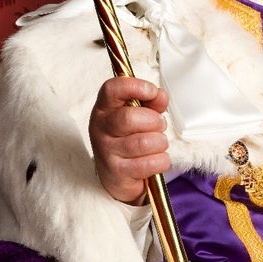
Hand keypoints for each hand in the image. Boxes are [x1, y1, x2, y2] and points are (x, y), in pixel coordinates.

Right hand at [88, 77, 169, 203]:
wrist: (117, 175)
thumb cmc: (128, 138)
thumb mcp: (139, 115)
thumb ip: (151, 102)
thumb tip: (160, 96)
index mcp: (105, 108)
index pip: (112, 89)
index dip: (135, 86)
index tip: (151, 91)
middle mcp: (101, 128)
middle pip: (129, 118)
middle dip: (154, 121)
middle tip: (159, 125)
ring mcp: (106, 152)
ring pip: (144, 142)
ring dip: (160, 142)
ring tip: (158, 143)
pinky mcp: (117, 173)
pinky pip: (150, 163)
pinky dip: (161, 160)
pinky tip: (155, 159)